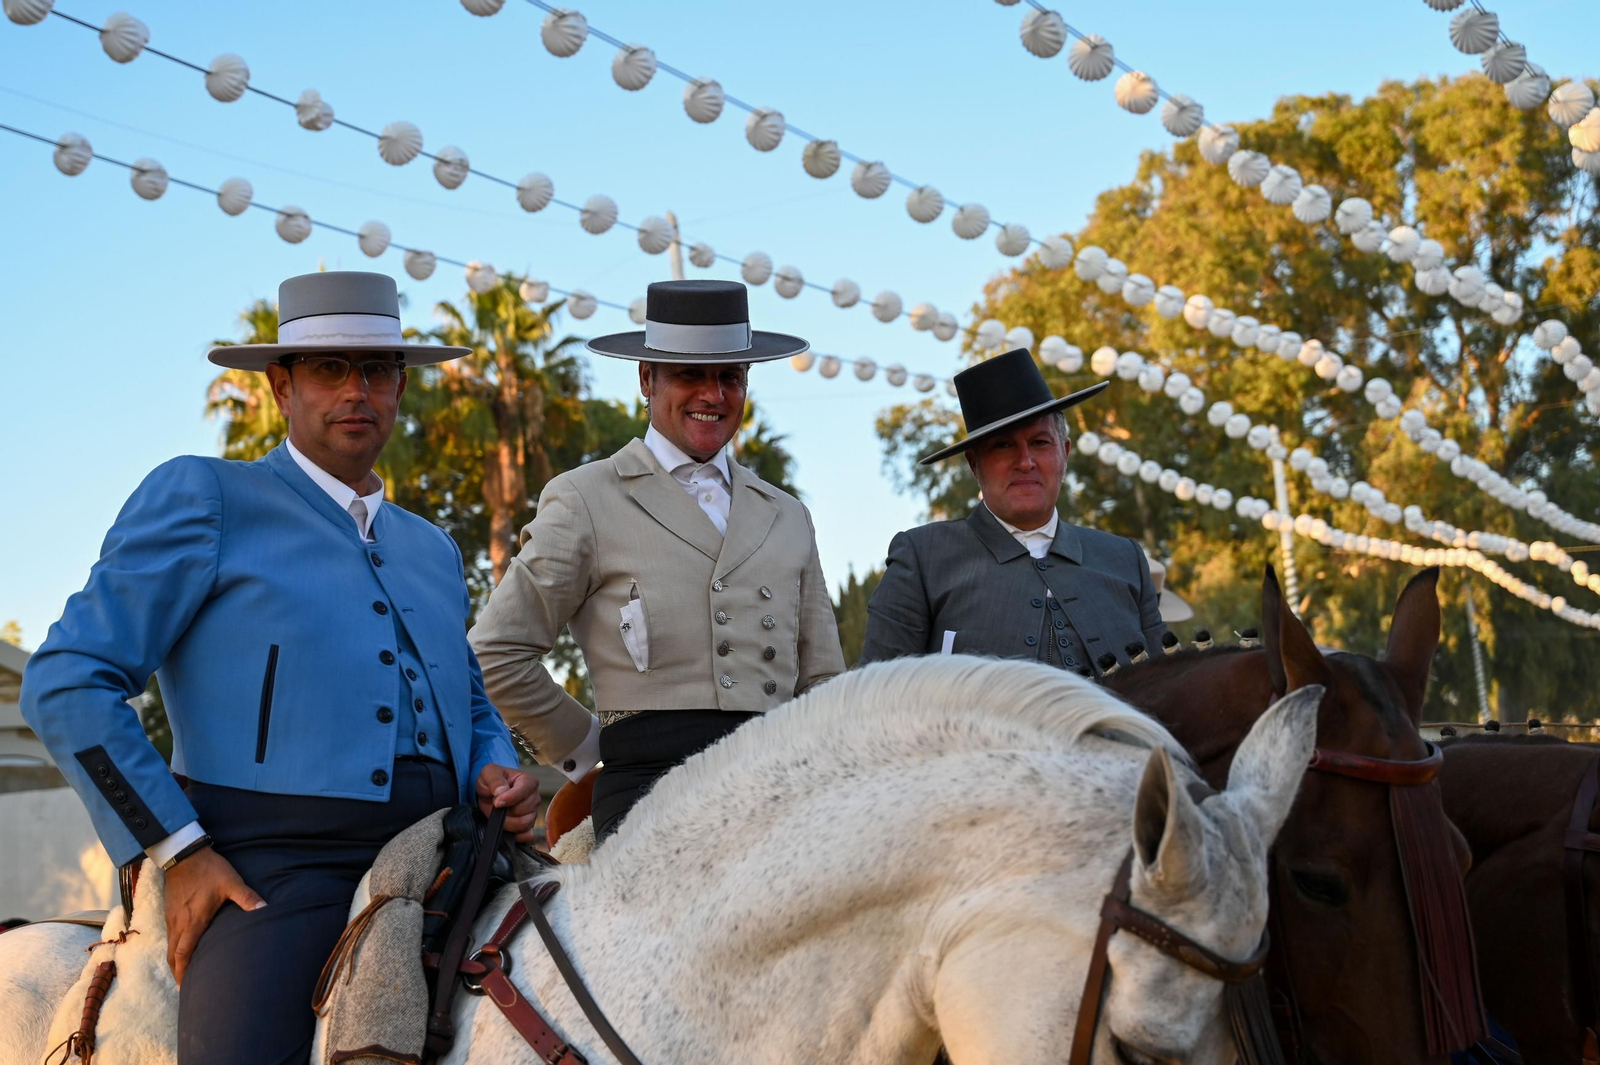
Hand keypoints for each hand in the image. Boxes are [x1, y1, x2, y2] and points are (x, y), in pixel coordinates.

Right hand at [163, 847, 265, 985]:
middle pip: (173, 955)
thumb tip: (267, 910)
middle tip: (184, 987)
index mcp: (193, 921)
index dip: (183, 972)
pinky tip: (182, 949)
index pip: (184, 953)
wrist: (184, 854)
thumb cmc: (209, 869)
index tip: (185, 987)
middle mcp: (179, 923)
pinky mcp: (169, 910)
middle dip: (177, 972)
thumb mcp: (232, 883)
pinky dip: (174, 948)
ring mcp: (171, 917)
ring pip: (170, 946)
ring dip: (175, 961)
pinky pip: (170, 935)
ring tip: (183, 973)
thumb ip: (248, 898)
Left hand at [475, 763, 540, 842]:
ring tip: (498, 816)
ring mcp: (533, 813)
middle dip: (505, 812)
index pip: (524, 792)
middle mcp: (534, 797)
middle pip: (523, 811)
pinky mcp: (529, 827)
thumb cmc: (491, 780)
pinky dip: (516, 835)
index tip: (496, 802)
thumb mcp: (489, 773)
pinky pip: (528, 836)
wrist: (488, 792)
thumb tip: (502, 792)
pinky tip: (506, 828)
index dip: (510, 798)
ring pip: (524, 824)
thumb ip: (495, 781)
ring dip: (507, 823)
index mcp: (529, 781)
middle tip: (495, 807)